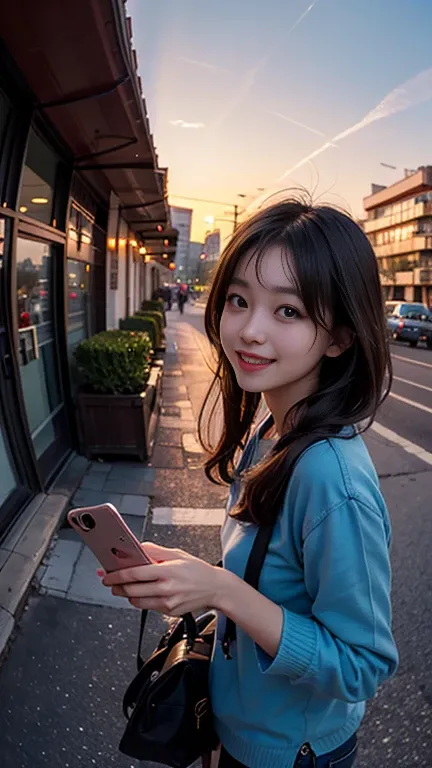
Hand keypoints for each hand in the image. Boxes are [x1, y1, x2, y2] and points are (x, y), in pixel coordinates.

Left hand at [99, 542, 226, 615]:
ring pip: (136, 602)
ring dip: (127, 594)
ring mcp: (168, 603)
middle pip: (131, 590)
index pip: (134, 574)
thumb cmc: (197, 570)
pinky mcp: (169, 612)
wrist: (216, 588)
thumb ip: (155, 551)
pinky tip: (143, 592)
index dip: (116, 575)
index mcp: (167, 571)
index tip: (106, 575)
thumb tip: (137, 548)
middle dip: (117, 587)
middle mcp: (166, 589)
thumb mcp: (177, 554)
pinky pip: (148, 607)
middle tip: (110, 582)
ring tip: (125, 587)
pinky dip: (141, 600)